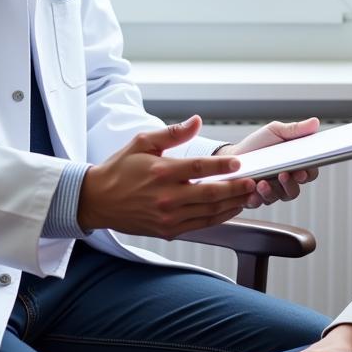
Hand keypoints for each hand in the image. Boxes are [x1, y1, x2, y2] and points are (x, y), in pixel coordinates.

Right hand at [78, 116, 257, 237]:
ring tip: (248, 195)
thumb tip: (196, 121)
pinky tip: (229, 209)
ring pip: (208, 212)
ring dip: (231, 204)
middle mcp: (166, 197)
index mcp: (161, 172)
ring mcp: (168, 217)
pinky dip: (218, 218)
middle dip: (235, 188)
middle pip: (210, 194)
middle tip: (253, 182)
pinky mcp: (168, 230)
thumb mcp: (142, 142)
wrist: (98, 200)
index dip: (221, 167)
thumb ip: (172, 133)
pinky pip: (200, 225)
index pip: (199, 168)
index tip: (239, 163)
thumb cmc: (120, 168)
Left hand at [219, 118, 320, 206]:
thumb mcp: (275, 131)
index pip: (309, 173)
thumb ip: (295, 129)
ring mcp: (273, 191)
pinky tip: (253, 191)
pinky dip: (257, 198)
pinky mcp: (257, 198)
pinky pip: (260, 202)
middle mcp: (287, 181)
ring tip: (263, 182)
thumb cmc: (259, 143)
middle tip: (285, 174)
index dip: (309, 173)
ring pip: (279, 197)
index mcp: (295, 165)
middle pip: (296, 189)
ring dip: (273, 190)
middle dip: (291, 184)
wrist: (234, 155)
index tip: (304, 169)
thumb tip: (315, 122)